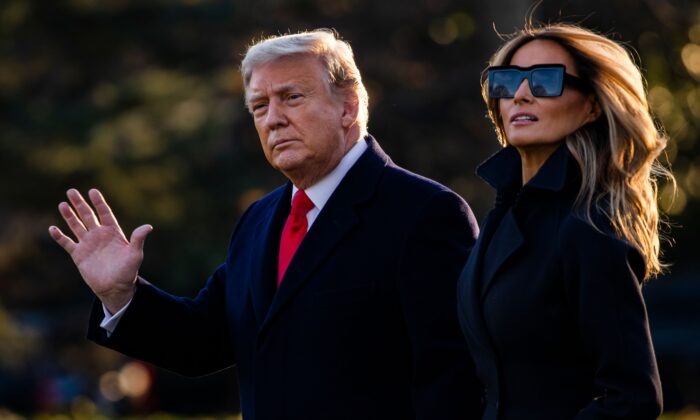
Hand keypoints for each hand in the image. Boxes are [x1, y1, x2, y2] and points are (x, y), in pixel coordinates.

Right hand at [49, 188, 152, 313]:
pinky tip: (53, 228)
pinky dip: (59, 236)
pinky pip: (67, 243)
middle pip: (88, 216)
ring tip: (62, 204)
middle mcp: (99, 235)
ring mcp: (88, 244)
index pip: (105, 213)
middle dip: (80, 204)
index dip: (99, 202)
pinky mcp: (79, 255)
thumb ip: (138, 239)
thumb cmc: (128, 271)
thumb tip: (148, 227)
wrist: (115, 288)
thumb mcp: (135, 254)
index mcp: (113, 233)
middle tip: (71, 191)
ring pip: (76, 226)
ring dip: (69, 216)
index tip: (92, 191)